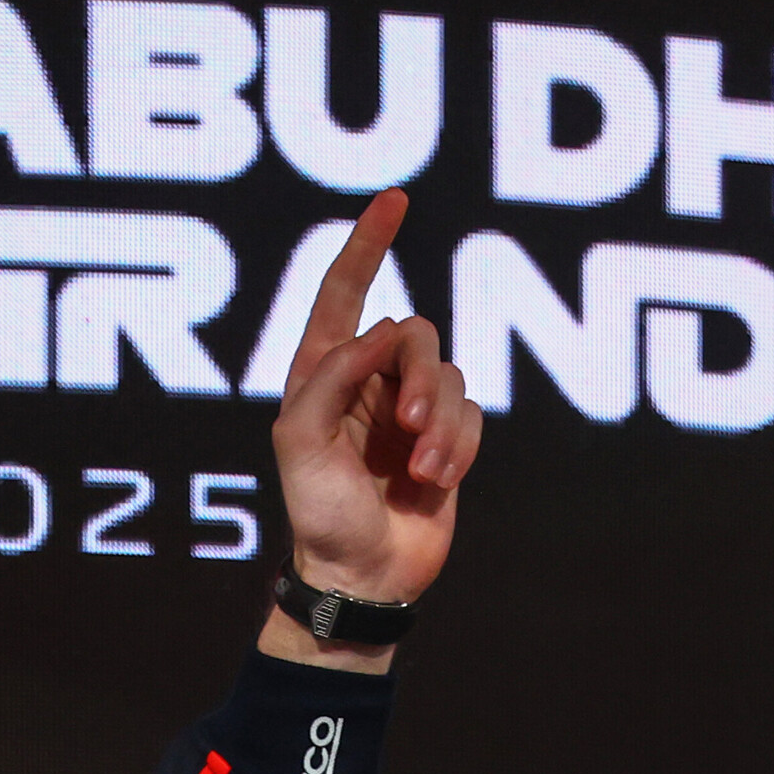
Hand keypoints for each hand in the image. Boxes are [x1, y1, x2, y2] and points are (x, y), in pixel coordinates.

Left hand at [263, 189, 478, 668]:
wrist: (362, 574)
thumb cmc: (320, 512)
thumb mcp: (300, 441)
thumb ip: (333, 376)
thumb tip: (383, 332)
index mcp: (321, 373)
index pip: (343, 293)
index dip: (367, 245)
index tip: (394, 200)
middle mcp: (367, 382)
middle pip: (415, 334)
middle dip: (420, 377)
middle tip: (410, 429)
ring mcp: (409, 411)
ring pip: (451, 375)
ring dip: (442, 423)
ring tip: (422, 470)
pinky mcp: (446, 439)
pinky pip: (473, 414)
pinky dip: (459, 445)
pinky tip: (435, 481)